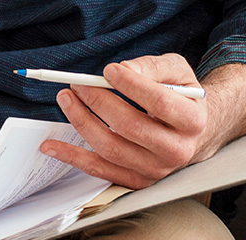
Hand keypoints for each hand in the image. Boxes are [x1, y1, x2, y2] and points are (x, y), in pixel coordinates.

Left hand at [40, 55, 245, 188]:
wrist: (194, 133)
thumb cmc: (181, 97)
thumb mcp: (178, 72)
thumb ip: (153, 66)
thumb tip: (123, 69)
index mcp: (191, 121)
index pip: (158, 102)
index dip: (130, 85)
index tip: (107, 70)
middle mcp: (176, 150)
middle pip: (130, 126)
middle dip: (97, 101)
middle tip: (77, 84)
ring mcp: (155, 169)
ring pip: (111, 148)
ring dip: (81, 122)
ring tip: (66, 99)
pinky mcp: (136, 180)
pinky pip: (100, 170)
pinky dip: (72, 157)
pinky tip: (51, 146)